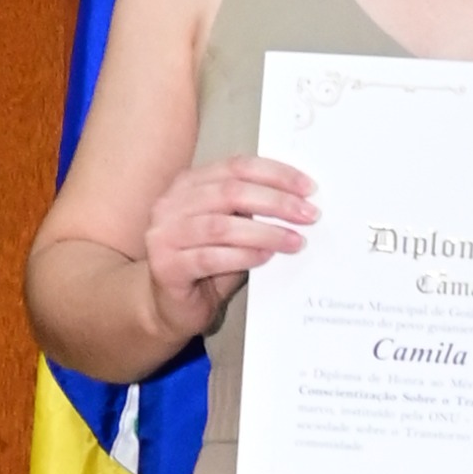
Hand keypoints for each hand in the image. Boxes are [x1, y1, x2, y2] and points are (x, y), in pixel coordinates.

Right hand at [141, 154, 315, 334]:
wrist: (171, 306)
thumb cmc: (206, 266)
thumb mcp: (231, 230)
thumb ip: (251, 211)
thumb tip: (299, 203)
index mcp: (188, 185)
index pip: (235, 167)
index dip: (275, 174)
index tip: (308, 188)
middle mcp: (171, 204)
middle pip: (230, 192)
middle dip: (276, 202)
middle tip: (308, 215)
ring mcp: (164, 235)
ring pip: (221, 226)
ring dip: (265, 233)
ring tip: (295, 241)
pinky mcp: (166, 266)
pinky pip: (210, 258)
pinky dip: (243, 256)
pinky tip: (265, 258)